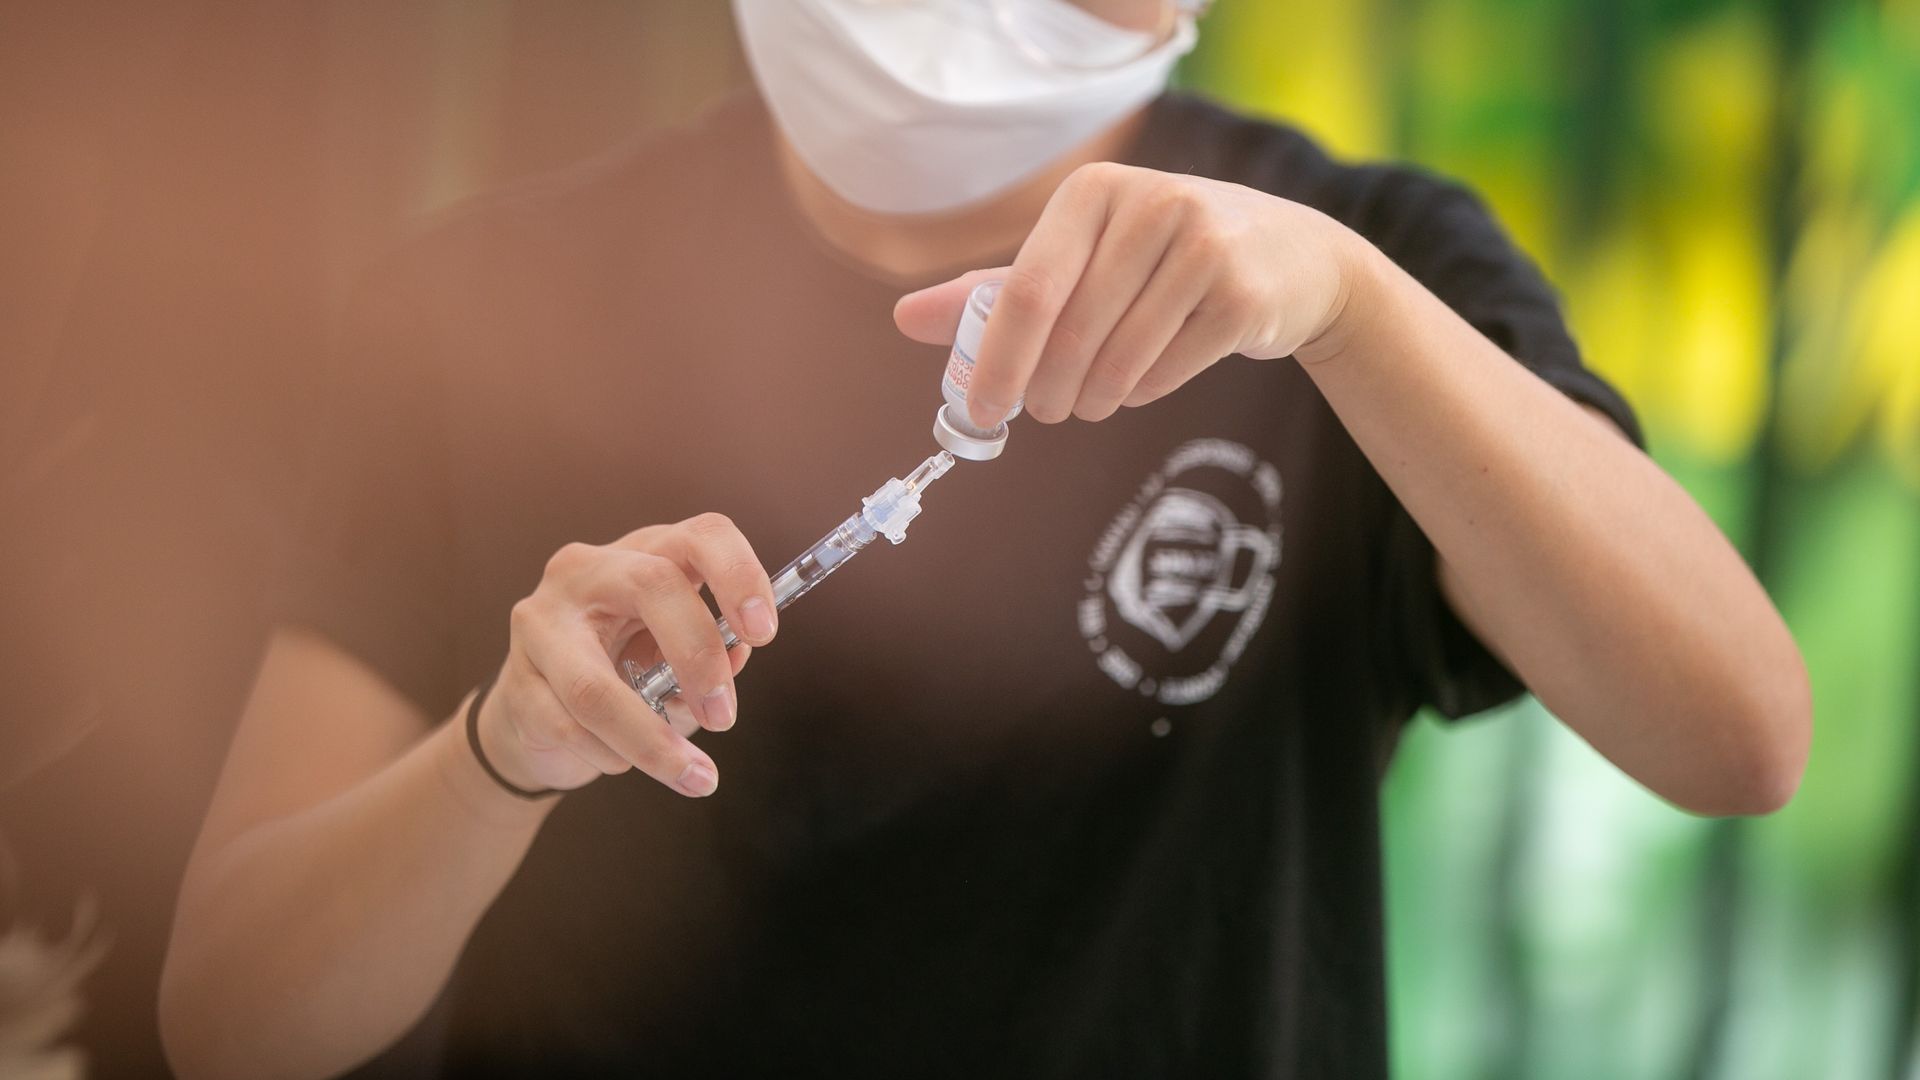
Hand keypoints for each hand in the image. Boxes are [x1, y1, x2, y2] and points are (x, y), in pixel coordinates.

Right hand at [475, 513, 778, 797]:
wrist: (540, 715)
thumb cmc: (624, 672)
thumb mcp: (676, 659)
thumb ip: (711, 658)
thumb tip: (737, 657)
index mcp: (645, 553)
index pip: (701, 536)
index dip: (739, 575)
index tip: (764, 633)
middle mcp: (587, 571)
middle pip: (652, 585)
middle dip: (698, 656)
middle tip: (724, 717)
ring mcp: (541, 622)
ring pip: (596, 683)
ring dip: (653, 740)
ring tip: (695, 775)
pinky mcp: (515, 681)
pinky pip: (570, 727)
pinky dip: (611, 755)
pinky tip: (627, 764)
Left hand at [894, 161, 1360, 427]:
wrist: (1292, 259)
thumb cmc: (1163, 261)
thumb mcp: (1083, 258)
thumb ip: (996, 291)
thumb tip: (905, 319)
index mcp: (1096, 192)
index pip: (1026, 290)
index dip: (996, 360)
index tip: (981, 410)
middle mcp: (1152, 205)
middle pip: (1069, 333)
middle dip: (1044, 391)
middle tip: (1041, 412)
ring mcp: (1205, 247)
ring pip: (1116, 360)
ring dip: (1091, 399)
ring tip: (1087, 401)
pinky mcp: (1243, 296)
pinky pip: (1164, 372)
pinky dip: (1141, 392)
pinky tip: (1142, 381)